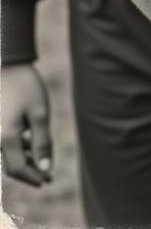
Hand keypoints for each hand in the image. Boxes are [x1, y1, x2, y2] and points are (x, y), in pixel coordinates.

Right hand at [1, 63, 52, 185]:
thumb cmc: (26, 88)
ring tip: (41, 157)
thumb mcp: (40, 113)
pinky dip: (17, 148)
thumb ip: (42, 142)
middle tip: (47, 176)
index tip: (48, 181)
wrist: (6, 67)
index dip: (34, 177)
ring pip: (7, 156)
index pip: (19, 169)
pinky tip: (30, 141)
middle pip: (11, 166)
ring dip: (23, 160)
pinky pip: (3, 145)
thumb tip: (45, 169)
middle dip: (29, 172)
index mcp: (6, 138)